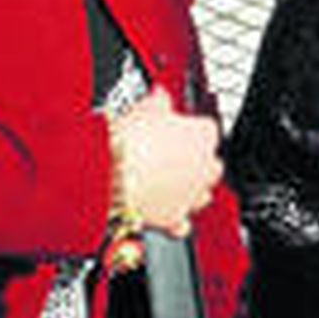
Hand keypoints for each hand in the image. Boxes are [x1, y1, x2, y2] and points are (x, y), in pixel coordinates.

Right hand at [110, 87, 221, 236]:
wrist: (108, 175)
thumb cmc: (127, 140)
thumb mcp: (143, 108)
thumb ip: (158, 100)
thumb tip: (160, 94)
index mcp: (204, 134)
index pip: (206, 128)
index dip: (186, 129)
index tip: (172, 129)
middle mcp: (207, 166)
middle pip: (210, 163)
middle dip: (194, 162)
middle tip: (169, 156)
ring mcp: (193, 194)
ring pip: (201, 194)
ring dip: (188, 190)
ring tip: (165, 184)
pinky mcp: (176, 218)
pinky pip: (181, 223)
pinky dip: (173, 220)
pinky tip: (161, 213)